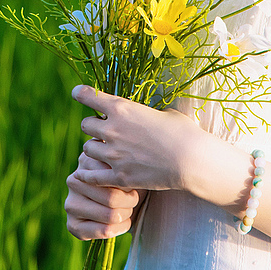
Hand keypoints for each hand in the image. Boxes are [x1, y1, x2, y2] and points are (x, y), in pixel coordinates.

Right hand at [64, 151, 142, 240]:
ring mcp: (70, 203)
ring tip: (128, 209)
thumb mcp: (129, 167)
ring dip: (126, 215)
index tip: (135, 183)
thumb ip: (125, 165)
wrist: (127, 202)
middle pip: (113, 198)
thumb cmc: (131, 179)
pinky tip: (122, 222)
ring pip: (110, 215)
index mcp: (86, 159)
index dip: (131, 183)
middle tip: (134, 199)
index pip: (114, 175)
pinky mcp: (72, 224)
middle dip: (130, 202)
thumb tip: (122, 172)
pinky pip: (104, 231)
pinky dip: (119, 229)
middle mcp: (73, 180)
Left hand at [70, 85, 210, 193]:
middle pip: (85, 125)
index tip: (78, 93)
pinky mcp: (118, 176)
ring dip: (94, 150)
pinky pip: (91, 175)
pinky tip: (89, 174)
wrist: (192, 160)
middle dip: (93, 127)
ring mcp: (113, 154)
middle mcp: (112, 129)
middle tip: (103, 132)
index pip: (89, 95)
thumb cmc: (184, 132)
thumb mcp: (164, 113)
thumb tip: (144, 115)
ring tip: (105, 153)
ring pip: (87, 150)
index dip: (81, 93)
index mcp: (122, 108)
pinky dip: (89, 174)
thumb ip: (146, 113)